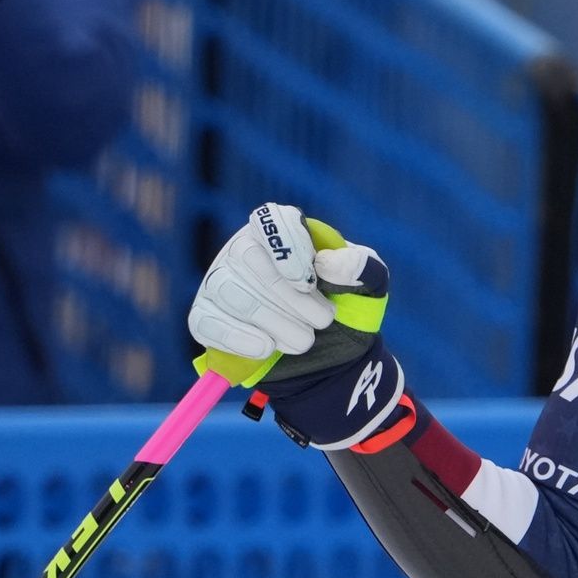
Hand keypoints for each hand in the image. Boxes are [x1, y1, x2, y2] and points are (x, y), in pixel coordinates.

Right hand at [189, 203, 401, 448]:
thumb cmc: (348, 309)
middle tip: (323, 320)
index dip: (286, 247)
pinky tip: (267, 349)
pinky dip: (240, 338)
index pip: (270, 220)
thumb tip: (326, 262)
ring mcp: (222, 283)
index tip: (310, 281)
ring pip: (230, 291)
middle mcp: (246, 251)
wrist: (332, 358)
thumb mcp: (370, 287)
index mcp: (284, 233)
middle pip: (247, 257)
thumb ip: (361, 268)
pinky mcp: (207, 318)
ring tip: (305, 341)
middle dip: (288, 295)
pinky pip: (207, 323)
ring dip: (273, 320)